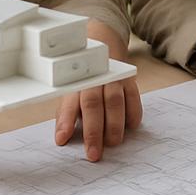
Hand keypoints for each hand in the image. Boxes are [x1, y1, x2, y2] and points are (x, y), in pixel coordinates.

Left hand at [54, 24, 141, 160]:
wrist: (104, 40)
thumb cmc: (84, 75)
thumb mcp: (71, 90)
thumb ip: (67, 113)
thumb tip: (62, 138)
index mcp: (75, 82)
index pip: (70, 103)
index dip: (65, 122)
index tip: (62, 140)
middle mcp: (94, 79)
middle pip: (93, 104)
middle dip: (93, 131)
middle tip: (93, 154)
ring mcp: (113, 77)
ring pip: (115, 101)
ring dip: (114, 125)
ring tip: (113, 143)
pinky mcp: (130, 79)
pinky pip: (134, 96)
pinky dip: (133, 113)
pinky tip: (131, 127)